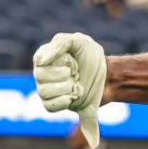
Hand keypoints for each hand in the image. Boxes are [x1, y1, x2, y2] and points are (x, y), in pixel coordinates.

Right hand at [33, 32, 106, 147]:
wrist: (108, 77)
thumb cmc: (92, 56)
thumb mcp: (81, 41)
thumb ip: (60, 43)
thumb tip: (41, 61)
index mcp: (45, 56)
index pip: (40, 60)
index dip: (60, 61)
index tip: (72, 60)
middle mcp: (42, 73)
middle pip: (39, 76)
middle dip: (64, 74)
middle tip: (76, 73)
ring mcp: (48, 90)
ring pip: (43, 92)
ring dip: (65, 87)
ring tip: (76, 84)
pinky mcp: (56, 104)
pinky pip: (49, 107)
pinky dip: (63, 102)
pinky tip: (73, 96)